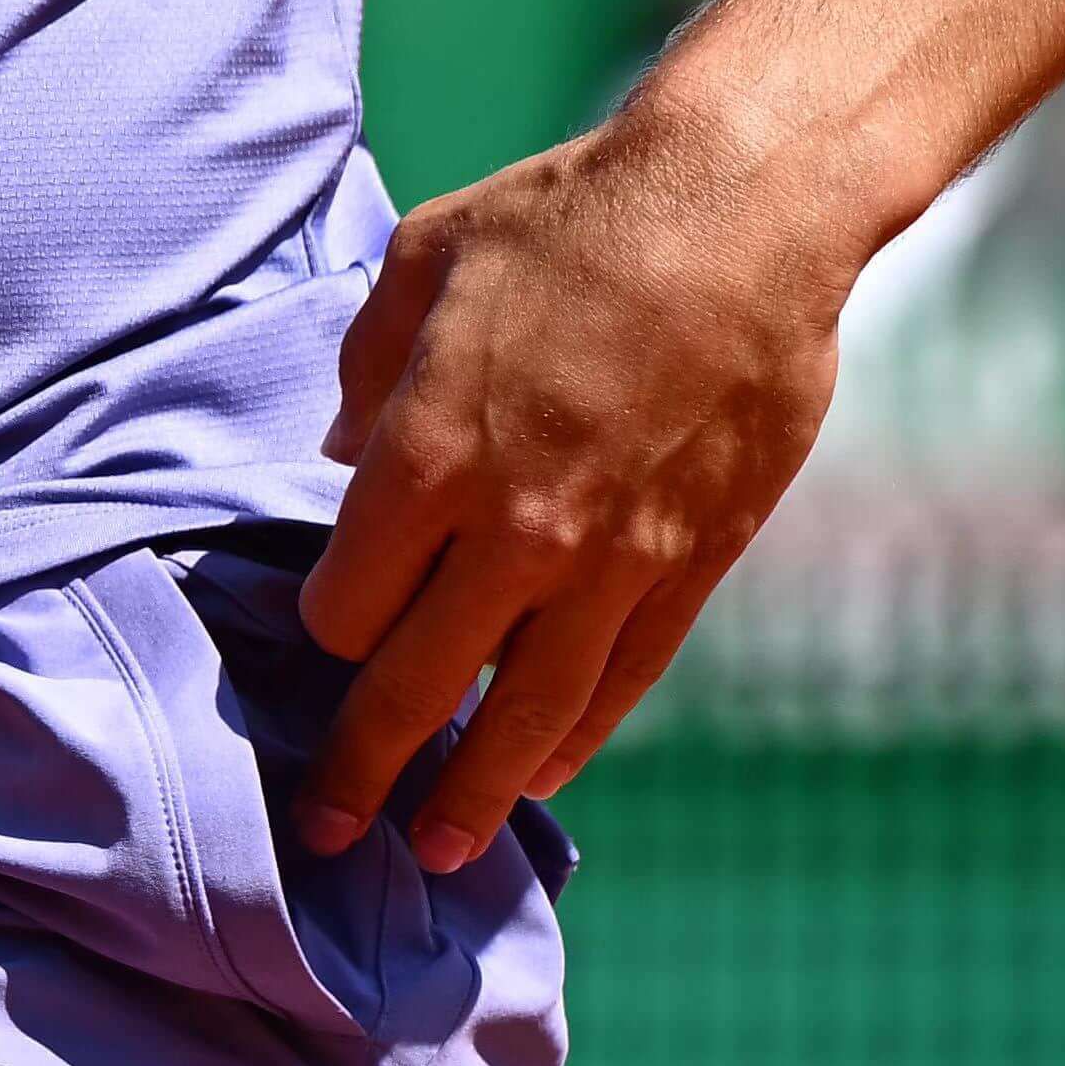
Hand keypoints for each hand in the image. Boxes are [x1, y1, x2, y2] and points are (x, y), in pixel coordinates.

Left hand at [296, 109, 872, 870]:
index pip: (346, 603)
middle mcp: (512, 528)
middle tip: (322, 831)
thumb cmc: (566, 220)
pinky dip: (575, 739)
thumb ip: (365, 370)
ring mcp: (610, 558)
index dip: (325, 624)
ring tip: (432, 851)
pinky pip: (623, 681)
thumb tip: (338, 453)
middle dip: (360, 766)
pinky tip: (539, 775)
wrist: (742, 214)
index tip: (326, 623)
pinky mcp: (690, 564)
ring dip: (473, 793)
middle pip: (416, 686)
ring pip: (525, 715)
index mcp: (426, 454)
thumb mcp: (423, 262)